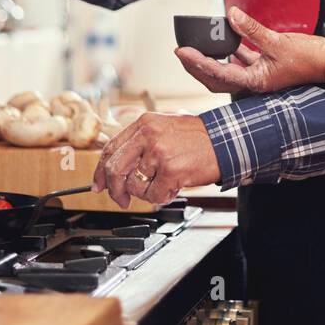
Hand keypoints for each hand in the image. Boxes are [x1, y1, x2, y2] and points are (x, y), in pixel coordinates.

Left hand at [92, 112, 219, 207]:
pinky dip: (163, 197)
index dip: (100, 171)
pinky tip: (174, 187)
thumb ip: (140, 144)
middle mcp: (148, 136)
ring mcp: (159, 153)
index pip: (111, 149)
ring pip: (134, 185)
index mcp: (144, 124)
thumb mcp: (164, 129)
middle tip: (122, 200)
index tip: (99, 185)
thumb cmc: (198, 137)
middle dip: (115, 190)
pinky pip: (154, 195)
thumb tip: (117, 170)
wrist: (225, 140)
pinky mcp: (171, 171)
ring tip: (162, 185)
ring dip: (146, 193)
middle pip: (114, 169)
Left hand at [174, 7, 324, 95]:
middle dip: (197, 66)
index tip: (182, 51)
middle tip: (182, 52)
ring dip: (212, 60)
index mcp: (256, 81)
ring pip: (228, 70)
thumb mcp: (278, 41)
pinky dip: (231, 53)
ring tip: (198, 46)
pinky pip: (243, 61)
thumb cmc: (309, 58)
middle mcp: (255, 82)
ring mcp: (261, 76)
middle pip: (217, 78)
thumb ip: (252, 29)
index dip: (197, 62)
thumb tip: (231, 16)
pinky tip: (226, 40)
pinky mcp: (267, 67)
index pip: (218, 73)